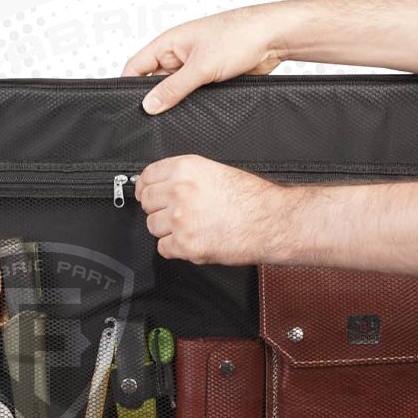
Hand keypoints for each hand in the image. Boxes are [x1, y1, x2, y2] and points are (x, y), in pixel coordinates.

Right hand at [121, 3, 301, 113]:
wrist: (274, 38)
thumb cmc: (239, 35)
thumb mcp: (201, 66)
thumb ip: (173, 88)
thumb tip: (149, 105)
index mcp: (168, 43)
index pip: (136, 66)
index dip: (127, 85)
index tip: (127, 107)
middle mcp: (179, 55)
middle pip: (154, 82)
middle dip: (154, 99)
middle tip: (153, 119)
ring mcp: (195, 68)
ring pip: (176, 92)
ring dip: (177, 103)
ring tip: (176, 117)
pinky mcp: (211, 79)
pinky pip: (194, 96)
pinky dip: (194, 105)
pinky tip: (195, 115)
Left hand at [135, 154, 290, 264]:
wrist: (271, 222)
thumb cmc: (252, 198)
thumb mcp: (215, 171)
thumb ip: (186, 176)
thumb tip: (164, 185)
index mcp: (185, 169)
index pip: (146, 177)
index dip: (146, 188)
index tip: (147, 194)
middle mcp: (179, 191)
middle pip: (147, 203)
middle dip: (158, 209)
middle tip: (175, 214)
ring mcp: (180, 219)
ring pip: (152, 226)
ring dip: (167, 230)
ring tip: (190, 228)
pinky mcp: (185, 245)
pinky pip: (163, 248)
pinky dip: (175, 248)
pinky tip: (193, 240)